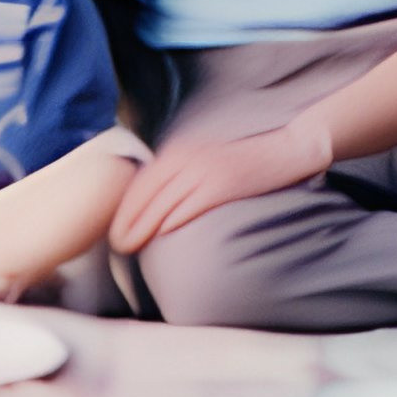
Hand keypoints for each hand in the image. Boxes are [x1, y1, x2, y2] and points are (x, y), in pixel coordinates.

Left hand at [107, 120, 330, 256]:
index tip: (112, 228)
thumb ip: (179, 175)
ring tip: (129, 246)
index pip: (141, 181)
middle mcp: (186, 157)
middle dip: (127, 220)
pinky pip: (191, 204)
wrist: (285, 150)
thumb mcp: (204, 159)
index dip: (123, 207)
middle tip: (115, 244)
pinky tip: (162, 234)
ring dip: (143, 226)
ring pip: (164, 201)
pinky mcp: (223, 182)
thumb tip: (157, 204)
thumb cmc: (244, 161)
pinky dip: (174, 219)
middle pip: (146, 192)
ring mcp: (204, 169)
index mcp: (179, 151)